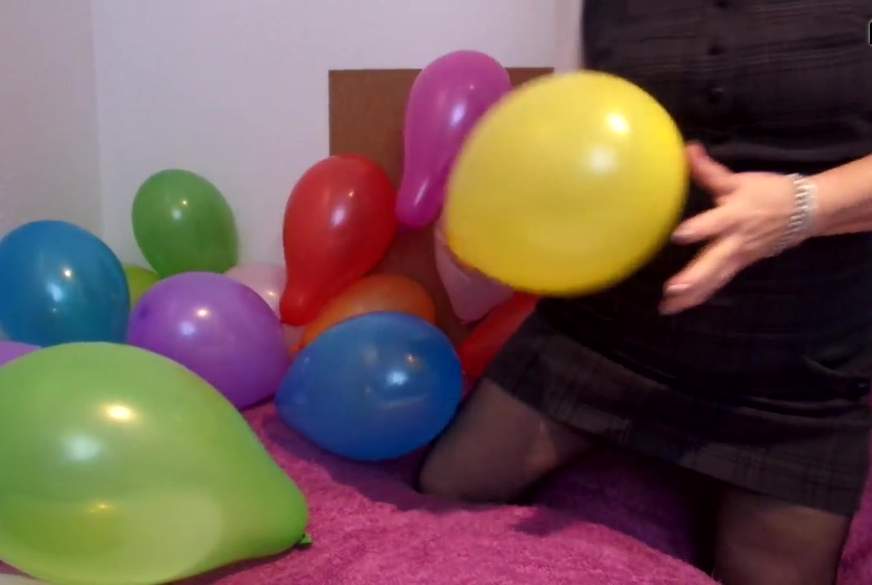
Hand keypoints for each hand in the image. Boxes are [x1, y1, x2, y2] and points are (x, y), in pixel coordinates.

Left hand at [659, 143, 797, 314]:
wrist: (805, 212)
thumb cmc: (768, 193)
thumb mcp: (739, 180)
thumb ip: (709, 170)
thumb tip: (686, 149)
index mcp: (734, 216)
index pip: (714, 223)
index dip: (699, 229)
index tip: (679, 234)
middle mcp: (735, 241)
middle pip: (714, 262)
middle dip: (694, 277)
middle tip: (673, 289)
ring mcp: (738, 257)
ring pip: (714, 279)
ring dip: (691, 296)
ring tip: (667, 308)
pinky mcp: (739, 266)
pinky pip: (717, 284)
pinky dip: (700, 296)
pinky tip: (680, 306)